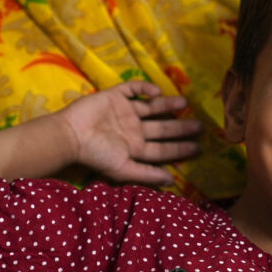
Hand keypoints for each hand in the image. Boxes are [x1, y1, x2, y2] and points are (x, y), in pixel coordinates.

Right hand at [59, 80, 201, 184]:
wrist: (71, 134)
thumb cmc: (96, 154)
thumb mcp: (123, 169)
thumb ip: (147, 174)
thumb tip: (172, 182)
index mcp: (135, 148)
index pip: (163, 149)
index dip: (180, 149)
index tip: (199, 147)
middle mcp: (133, 130)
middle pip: (163, 128)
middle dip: (181, 128)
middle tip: (200, 125)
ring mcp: (125, 112)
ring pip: (153, 108)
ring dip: (169, 105)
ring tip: (185, 103)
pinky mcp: (115, 96)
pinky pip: (134, 89)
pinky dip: (146, 88)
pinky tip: (157, 91)